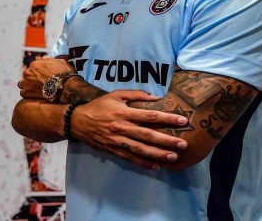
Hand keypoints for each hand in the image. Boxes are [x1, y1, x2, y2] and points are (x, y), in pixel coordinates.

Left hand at [18, 56, 71, 98]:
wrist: (64, 87)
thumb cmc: (63, 74)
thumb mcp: (59, 62)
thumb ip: (49, 60)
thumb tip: (44, 58)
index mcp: (35, 64)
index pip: (33, 67)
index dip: (38, 72)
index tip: (42, 76)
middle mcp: (28, 72)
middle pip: (27, 75)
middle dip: (31, 78)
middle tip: (39, 83)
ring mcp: (26, 83)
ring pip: (22, 84)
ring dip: (27, 86)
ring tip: (35, 90)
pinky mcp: (27, 93)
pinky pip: (23, 93)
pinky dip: (28, 94)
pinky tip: (34, 95)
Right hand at [70, 90, 188, 169]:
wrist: (78, 121)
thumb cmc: (99, 106)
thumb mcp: (116, 95)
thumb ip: (136, 95)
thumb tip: (155, 97)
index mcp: (125, 113)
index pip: (150, 116)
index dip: (167, 118)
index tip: (182, 120)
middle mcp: (122, 128)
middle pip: (148, 135)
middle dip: (167, 140)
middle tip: (183, 144)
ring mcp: (118, 141)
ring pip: (141, 149)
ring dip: (158, 154)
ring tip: (173, 157)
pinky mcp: (113, 150)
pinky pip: (130, 158)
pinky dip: (143, 163)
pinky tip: (156, 167)